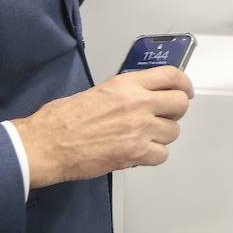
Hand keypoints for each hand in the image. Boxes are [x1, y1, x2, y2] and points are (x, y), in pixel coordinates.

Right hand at [12, 65, 194, 188]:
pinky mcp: (135, 153)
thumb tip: (143, 95)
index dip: (184, 84)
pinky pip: (162, 155)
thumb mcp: (98, 91)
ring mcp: (139, 129)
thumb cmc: (61, 120)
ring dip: (162, 136)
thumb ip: (126, 92)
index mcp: (127, 85)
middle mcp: (137, 104)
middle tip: (166, 115)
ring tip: (144, 137)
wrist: (47, 144)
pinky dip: (153, 156)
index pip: (171, 76)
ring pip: (173, 132)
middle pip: (180, 104)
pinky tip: (139, 152)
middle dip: (175, 111)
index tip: (185, 89)